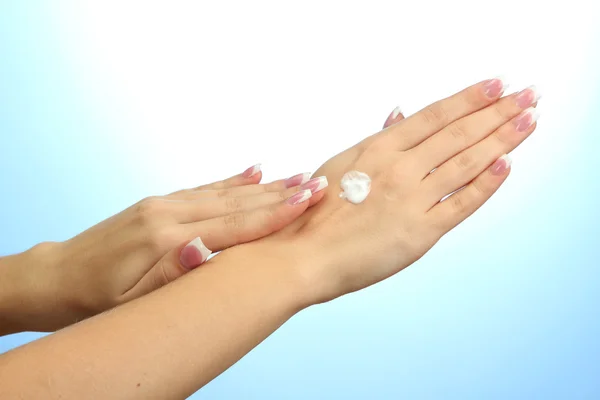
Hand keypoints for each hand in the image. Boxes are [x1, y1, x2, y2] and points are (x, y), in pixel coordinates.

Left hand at [0, 165, 326, 332]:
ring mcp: (163, 204)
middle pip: (235, 202)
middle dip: (280, 193)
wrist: (56, 276)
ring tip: (295, 176)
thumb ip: (170, 273)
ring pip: (223, 192)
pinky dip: (231, 180)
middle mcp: (168, 213)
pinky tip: (251, 172)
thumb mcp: (129, 300)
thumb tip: (204, 248)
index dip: (276, 212)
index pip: (234, 224)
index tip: (308, 196)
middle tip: (317, 182)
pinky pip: (203, 188)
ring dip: (263, 185)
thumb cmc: (95, 297)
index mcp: (166, 239)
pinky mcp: (158, 203)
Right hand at [259, 78, 539, 302]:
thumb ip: (377, 142)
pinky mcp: (420, 232)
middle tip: (526, 97)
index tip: (495, 86)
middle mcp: (399, 168)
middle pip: (459, 133)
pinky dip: (486, 184)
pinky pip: (461, 203)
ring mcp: (411, 198)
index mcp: (379, 148)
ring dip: (502, 139)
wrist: (302, 254)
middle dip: (497, 112)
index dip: (469, 98)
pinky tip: (506, 164)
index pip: (435, 115)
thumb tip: (398, 116)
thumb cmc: (313, 212)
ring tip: (528, 122)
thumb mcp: (343, 164)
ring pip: (467, 162)